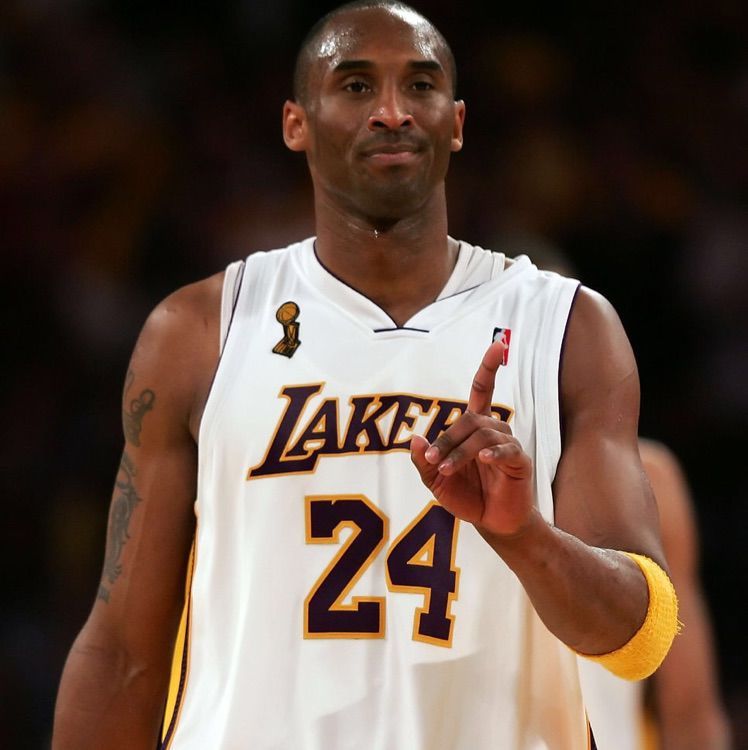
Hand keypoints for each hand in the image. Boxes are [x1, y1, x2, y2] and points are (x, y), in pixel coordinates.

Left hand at [410, 341, 534, 536]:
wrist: (492, 524)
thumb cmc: (467, 496)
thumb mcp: (436, 480)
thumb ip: (423, 459)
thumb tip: (415, 437)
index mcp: (474, 428)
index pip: (483, 389)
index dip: (489, 366)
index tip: (499, 343)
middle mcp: (493, 430)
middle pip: (470, 420)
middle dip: (447, 440)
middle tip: (431, 461)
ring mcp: (509, 444)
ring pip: (483, 435)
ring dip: (459, 452)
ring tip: (444, 470)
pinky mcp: (520, 461)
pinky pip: (508, 450)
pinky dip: (494, 452)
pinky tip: (484, 458)